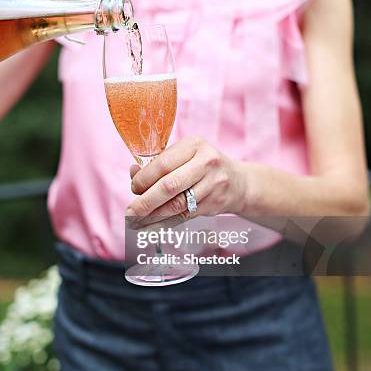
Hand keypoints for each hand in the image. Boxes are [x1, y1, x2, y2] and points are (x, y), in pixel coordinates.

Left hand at [126, 137, 245, 220]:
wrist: (239, 182)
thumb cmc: (203, 166)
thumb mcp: (186, 155)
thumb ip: (160, 162)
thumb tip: (133, 173)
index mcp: (194, 145)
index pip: (163, 163)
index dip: (144, 178)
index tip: (134, 187)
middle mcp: (206, 163)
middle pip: (170, 185)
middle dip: (146, 201)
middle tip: (131, 211)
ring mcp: (213, 184)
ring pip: (178, 204)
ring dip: (154, 215)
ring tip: (137, 220)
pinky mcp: (215, 204)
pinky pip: (185, 216)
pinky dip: (166, 222)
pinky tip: (153, 225)